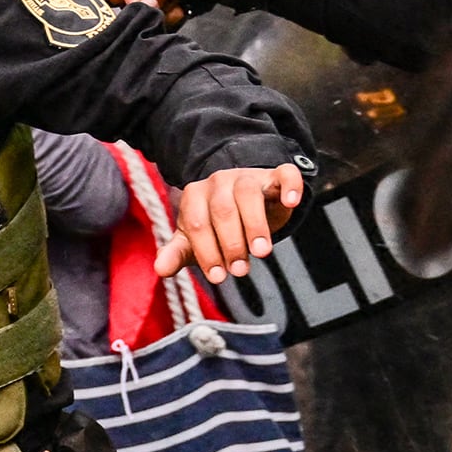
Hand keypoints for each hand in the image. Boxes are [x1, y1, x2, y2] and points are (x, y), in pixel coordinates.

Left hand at [160, 162, 306, 283]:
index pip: (197, 224)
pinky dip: (289, 185)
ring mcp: (247, 177)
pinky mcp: (274, 175)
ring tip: (262, 253)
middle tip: (240, 271)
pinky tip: (291, 202)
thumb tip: (160, 269)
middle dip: (231, 243)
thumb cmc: (215, 226)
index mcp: (194, 196)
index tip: (218, 277)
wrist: (244, 201)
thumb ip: (177, 253)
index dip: (207, 252)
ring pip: (249, 193)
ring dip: (255, 225)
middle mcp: (218, 182)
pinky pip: (283, 173)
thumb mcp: (194, 241)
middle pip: (222, 210)